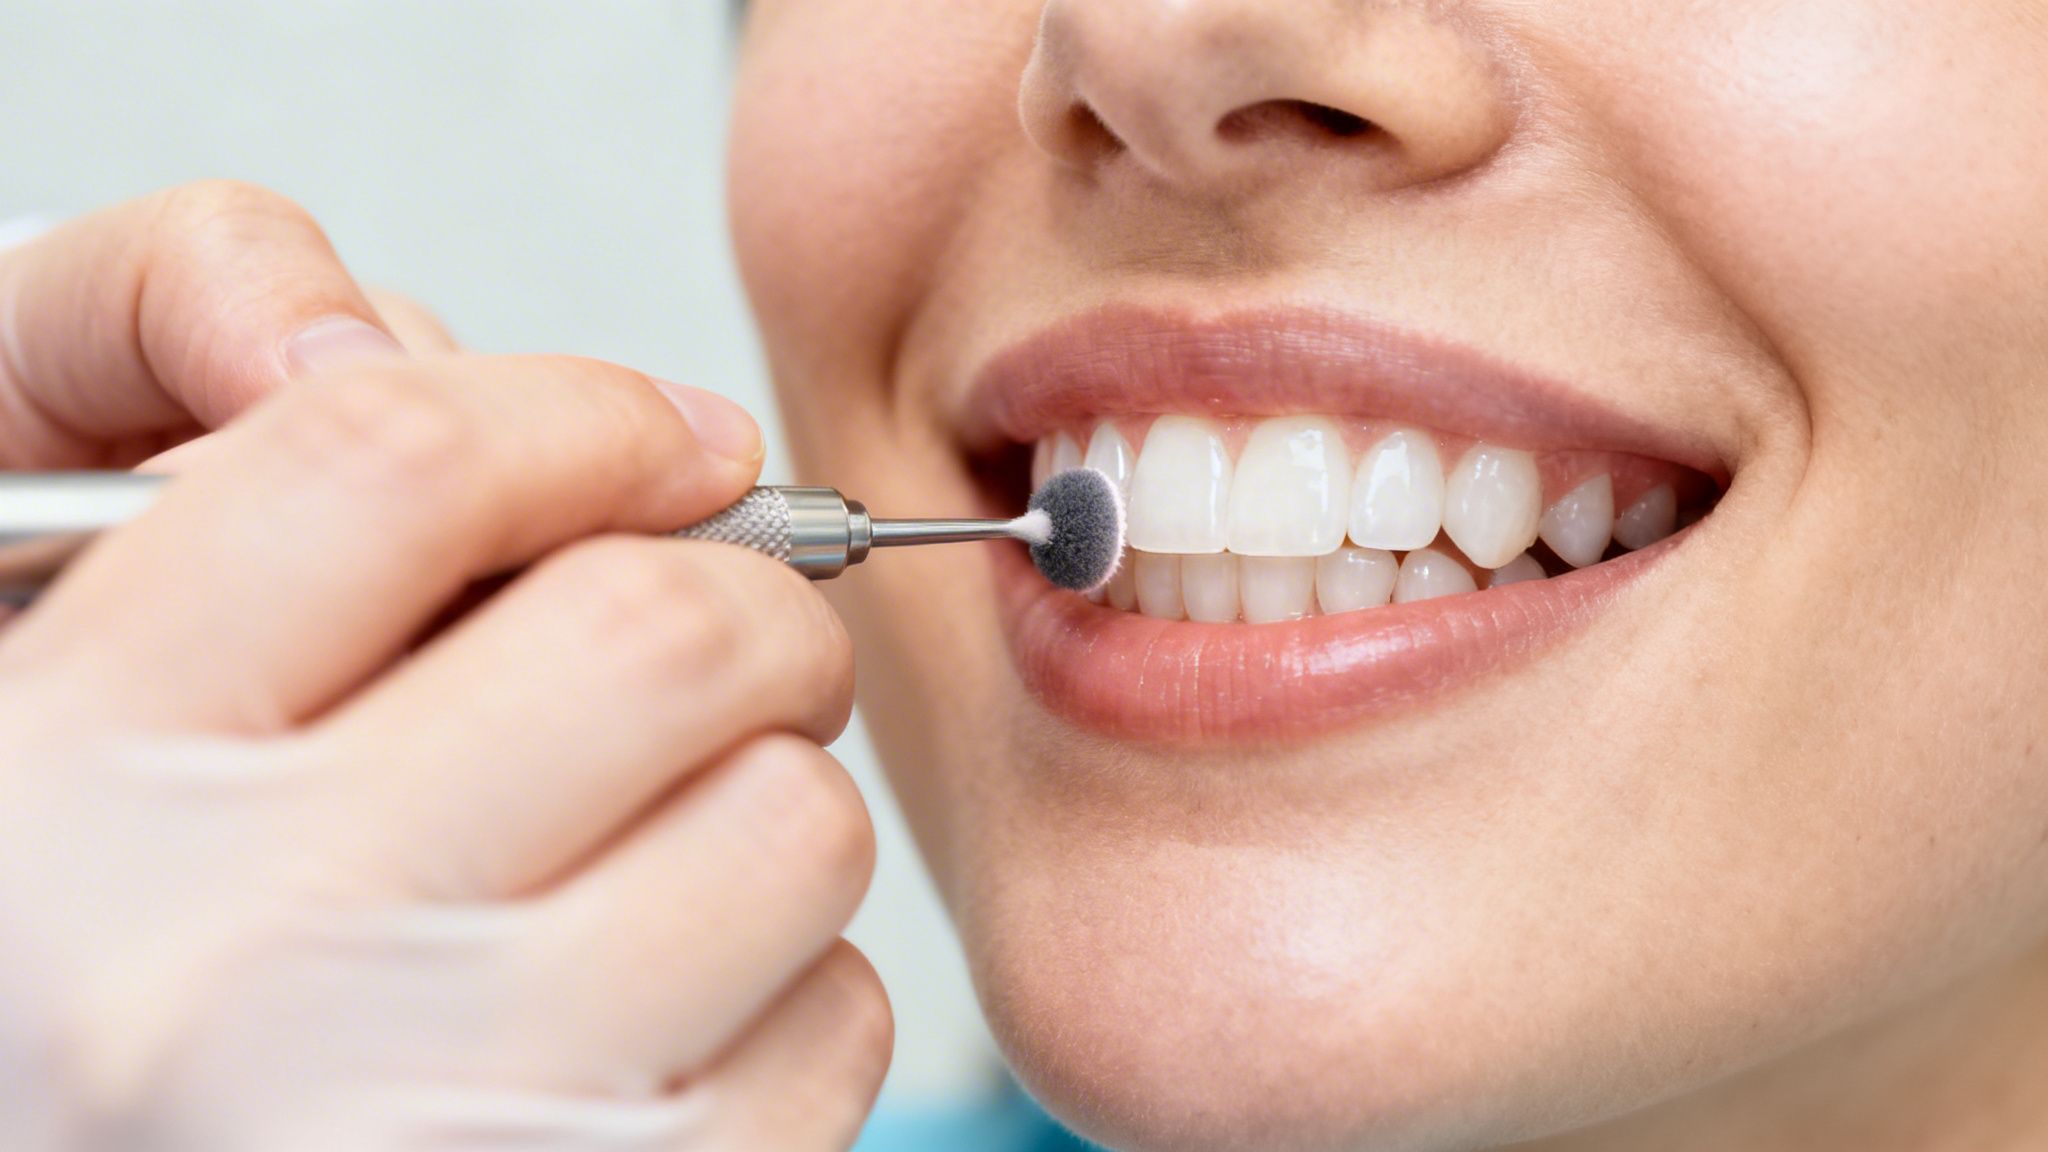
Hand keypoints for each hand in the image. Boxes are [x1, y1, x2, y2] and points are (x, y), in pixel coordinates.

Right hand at [0, 186, 887, 1149]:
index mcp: (60, 786)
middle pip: (652, 632)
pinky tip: (680, 998)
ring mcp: (433, 1125)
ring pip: (789, 824)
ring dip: (774, 788)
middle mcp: (232, 969)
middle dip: (743, 593)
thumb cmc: (99, 990)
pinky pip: (834, 1026)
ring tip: (684, 826)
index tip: (665, 439)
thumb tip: (591, 441)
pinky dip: (797, 981)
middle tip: (729, 625)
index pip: (387, 459)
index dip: (576, 410)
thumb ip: (249, 526)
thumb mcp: (49, 714)